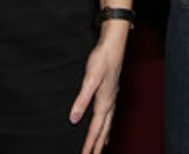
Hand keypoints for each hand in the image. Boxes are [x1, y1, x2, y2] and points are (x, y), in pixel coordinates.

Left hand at [70, 23, 130, 152]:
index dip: (90, 143)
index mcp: (104, 101)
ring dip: (105, 135)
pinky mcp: (112, 90)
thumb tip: (74, 119)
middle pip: (104, 129)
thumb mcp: (89, 79)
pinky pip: (110, 113)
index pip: (95, 128)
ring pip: (109, 122)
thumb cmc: (102, 59)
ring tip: (103, 146)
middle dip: (99, 144)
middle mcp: (110, 101)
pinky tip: (106, 120)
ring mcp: (112, 96)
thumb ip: (81, 100)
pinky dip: (107, 123)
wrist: (114, 43)